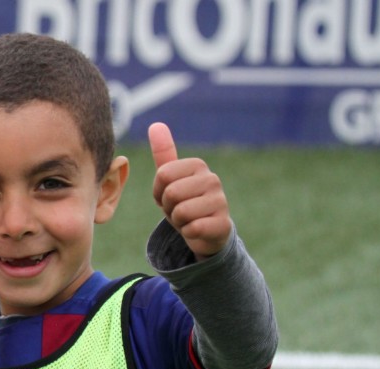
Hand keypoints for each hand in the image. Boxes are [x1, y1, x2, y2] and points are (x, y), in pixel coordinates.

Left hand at [149, 122, 231, 258]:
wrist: (204, 232)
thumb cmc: (184, 202)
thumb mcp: (170, 179)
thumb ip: (164, 153)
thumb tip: (156, 124)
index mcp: (197, 165)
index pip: (162, 175)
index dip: (159, 191)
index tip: (169, 196)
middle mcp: (212, 179)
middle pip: (171, 193)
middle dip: (168, 207)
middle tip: (179, 210)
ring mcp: (220, 201)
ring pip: (181, 212)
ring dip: (178, 221)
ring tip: (188, 219)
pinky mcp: (223, 224)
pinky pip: (192, 228)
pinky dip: (188, 233)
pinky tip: (197, 230)